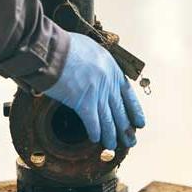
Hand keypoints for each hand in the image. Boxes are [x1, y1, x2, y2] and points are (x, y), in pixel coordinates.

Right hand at [45, 33, 145, 150]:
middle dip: (126, 128)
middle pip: (120, 110)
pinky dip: (95, 132)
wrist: (52, 50)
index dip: (134, 110)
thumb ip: (98, 63)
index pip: (128, 94)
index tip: (139, 122)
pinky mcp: (83, 102)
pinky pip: (93, 122)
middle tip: (130, 141)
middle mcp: (108, 82)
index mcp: (112, 68)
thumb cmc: (65, 46)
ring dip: (111, 135)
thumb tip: (97, 71)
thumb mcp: (91, 49)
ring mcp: (97, 93)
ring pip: (108, 120)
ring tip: (113, 146)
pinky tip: (97, 140)